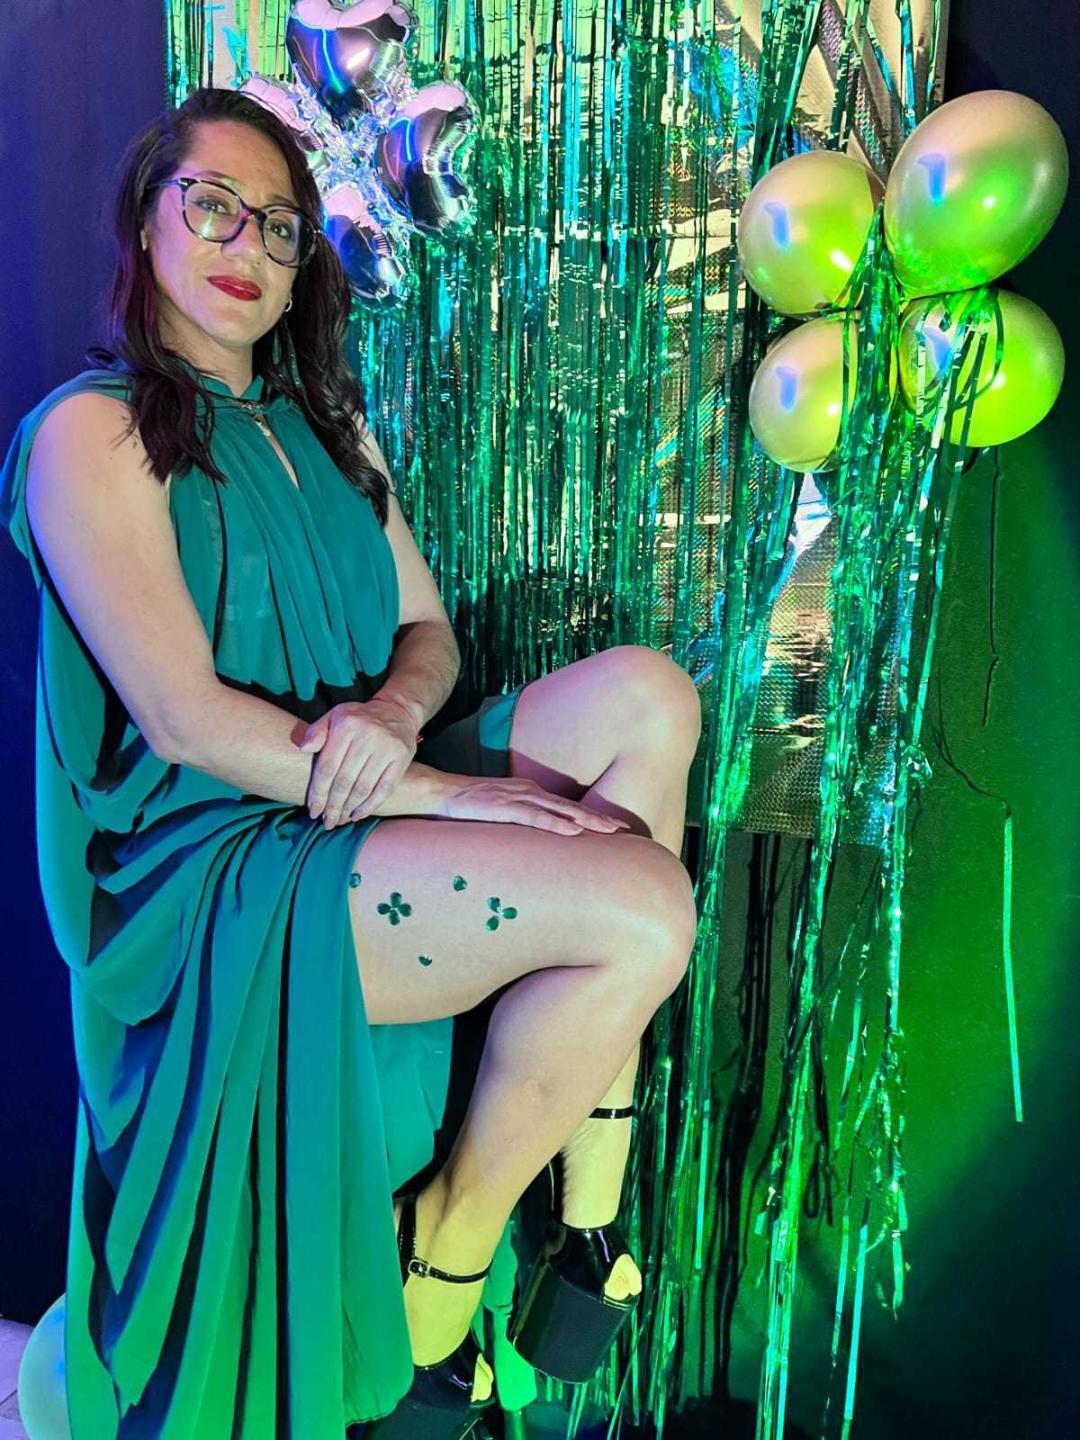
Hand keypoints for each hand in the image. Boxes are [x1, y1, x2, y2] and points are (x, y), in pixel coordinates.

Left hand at [298, 697, 417, 827]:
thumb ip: (316, 731)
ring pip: (363, 788)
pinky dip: (370, 805)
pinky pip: (384, 789)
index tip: (313, 811)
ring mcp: (386, 748)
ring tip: (339, 821)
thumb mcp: (334, 716)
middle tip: (327, 822)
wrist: (396, 711)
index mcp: (346, 725)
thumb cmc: (358, 719)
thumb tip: (303, 748)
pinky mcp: (401, 758)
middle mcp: (367, 736)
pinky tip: (358, 815)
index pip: (327, 767)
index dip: (318, 792)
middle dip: (333, 806)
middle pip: (344, 781)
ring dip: (349, 809)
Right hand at [436, 775, 632, 835]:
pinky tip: (573, 831)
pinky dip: (556, 824)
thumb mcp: (499, 813)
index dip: (591, 815)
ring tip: (609, 830)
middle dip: (599, 818)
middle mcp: (529, 792)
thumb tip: (532, 841)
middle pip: (571, 806)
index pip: (567, 806)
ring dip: (586, 821)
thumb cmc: (467, 807)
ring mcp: (517, 798)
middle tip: (624, 829)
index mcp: (529, 793)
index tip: (614, 826)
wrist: (440, 793)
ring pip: (560, 810)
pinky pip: (535, 817)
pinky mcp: (504, 808)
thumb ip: (518, 822)